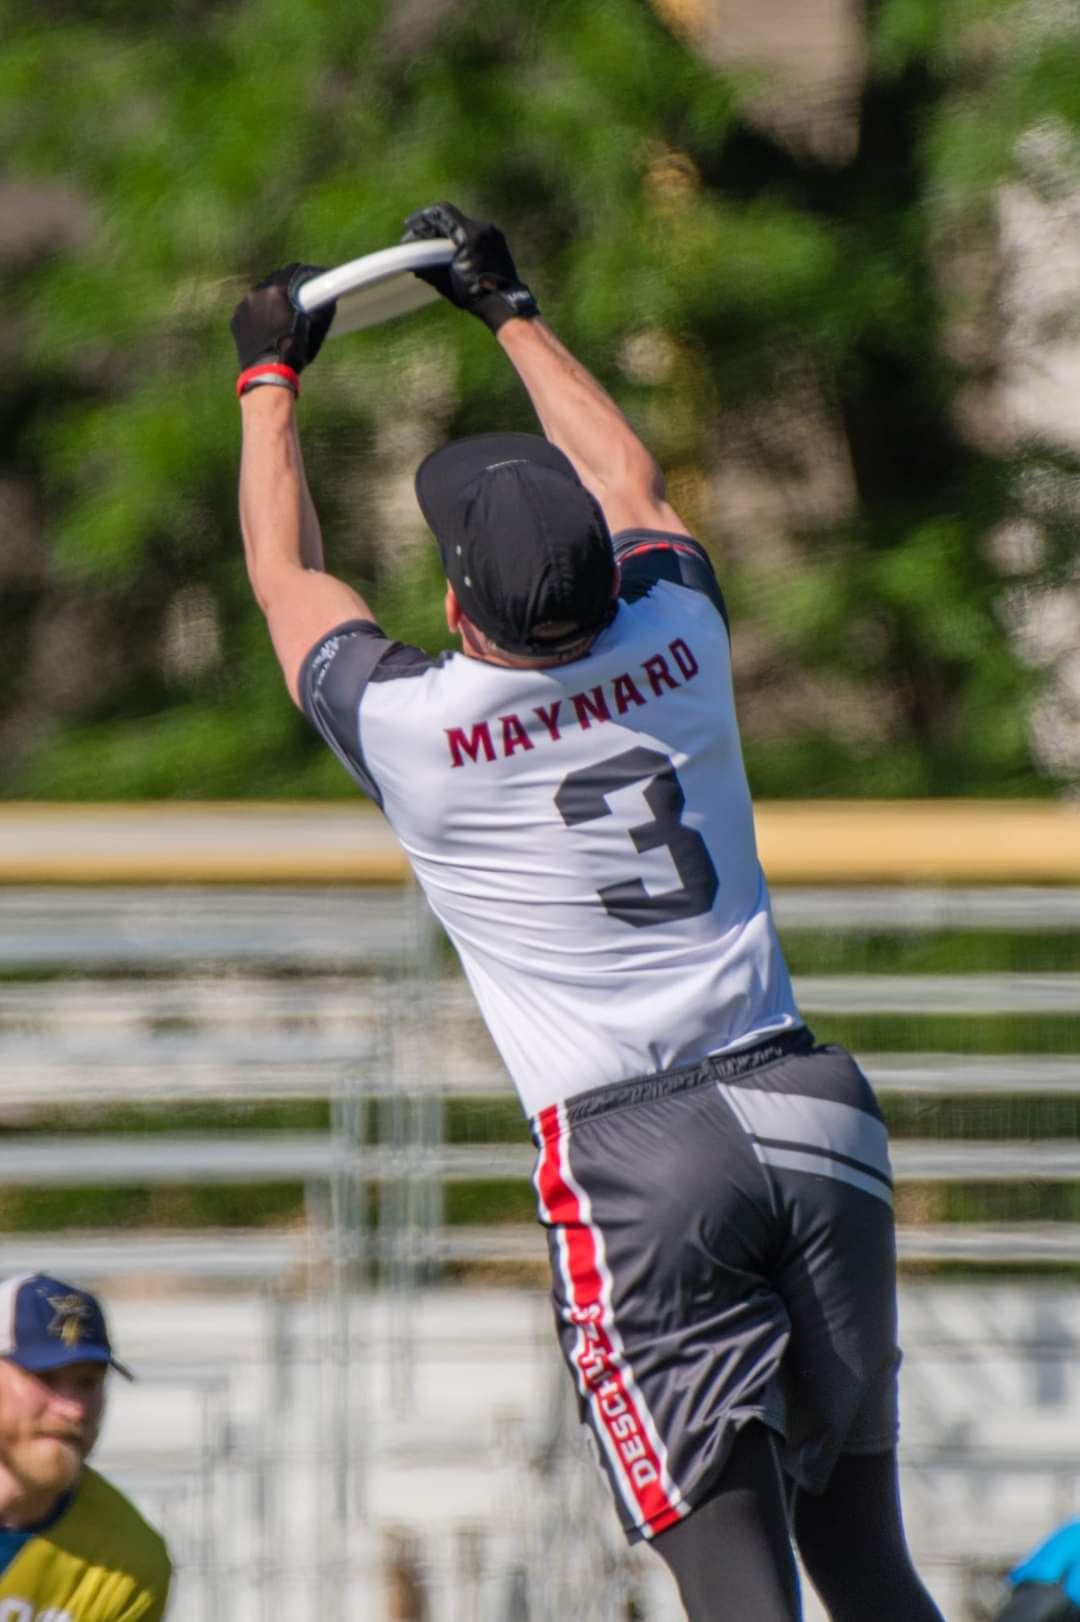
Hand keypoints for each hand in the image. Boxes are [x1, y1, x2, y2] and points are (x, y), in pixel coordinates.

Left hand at [230, 264, 335, 374]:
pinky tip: (266, 326)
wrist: (269, 373)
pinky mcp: (236, 320)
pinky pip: (250, 310)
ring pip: (260, 295)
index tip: (312, 281)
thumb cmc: (294, 351)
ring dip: (271, 300)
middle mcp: (257, 292)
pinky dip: (259, 314)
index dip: (304, 275)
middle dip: (287, 287)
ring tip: (281, 315)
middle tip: (297, 299)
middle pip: (275, 281)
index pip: (293, 271)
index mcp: (277, 290)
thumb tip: (329, 296)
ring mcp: (243, 306)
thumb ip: (321, 308)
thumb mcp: (314, 329)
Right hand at [401, 201, 538, 332]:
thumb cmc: (476, 295)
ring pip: (462, 225)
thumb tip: (410, 263)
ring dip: (446, 233)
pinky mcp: (497, 240)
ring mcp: (492, 233)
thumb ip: (428, 267)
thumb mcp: (447, 281)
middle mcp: (483, 228)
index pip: (441, 213)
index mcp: (470, 235)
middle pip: (451, 219)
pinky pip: (474, 233)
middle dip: (432, 228)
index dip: (422, 217)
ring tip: (432, 247)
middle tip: (417, 240)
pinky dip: (460, 238)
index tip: (409, 225)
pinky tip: (450, 251)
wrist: (505, 304)